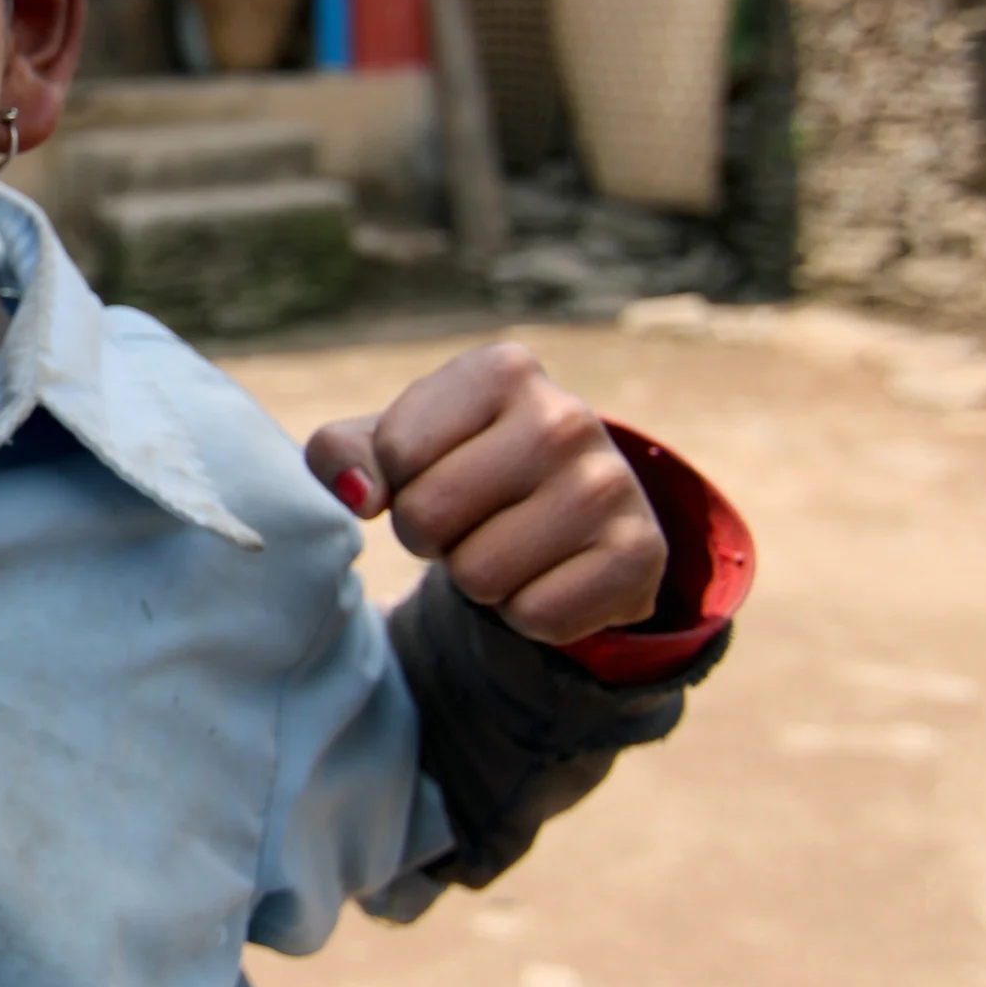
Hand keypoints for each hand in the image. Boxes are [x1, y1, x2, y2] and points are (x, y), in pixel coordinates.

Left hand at [303, 342, 667, 646]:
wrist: (572, 517)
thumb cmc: (467, 467)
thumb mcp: (399, 444)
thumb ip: (344, 454)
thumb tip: (357, 494)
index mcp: (503, 370)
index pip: (395, 453)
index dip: (397, 483)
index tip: (434, 473)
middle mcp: (566, 416)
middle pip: (428, 516)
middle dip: (430, 535)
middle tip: (469, 519)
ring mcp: (611, 485)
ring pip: (478, 574)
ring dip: (477, 578)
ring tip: (508, 543)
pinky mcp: (641, 554)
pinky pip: (535, 616)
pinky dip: (527, 613)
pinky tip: (549, 574)